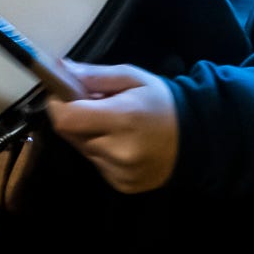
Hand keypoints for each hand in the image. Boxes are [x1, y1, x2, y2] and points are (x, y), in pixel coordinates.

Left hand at [44, 61, 180, 193]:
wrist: (196, 138)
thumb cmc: (160, 101)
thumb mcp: (131, 77)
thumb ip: (94, 75)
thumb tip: (59, 68)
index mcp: (122, 118)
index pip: (67, 119)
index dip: (57, 106)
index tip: (61, 95)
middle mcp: (119, 150)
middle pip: (71, 135)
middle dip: (74, 118)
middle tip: (93, 107)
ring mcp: (121, 172)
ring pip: (83, 150)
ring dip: (88, 136)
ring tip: (112, 126)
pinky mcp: (122, 185)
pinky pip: (97, 164)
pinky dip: (101, 152)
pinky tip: (121, 144)